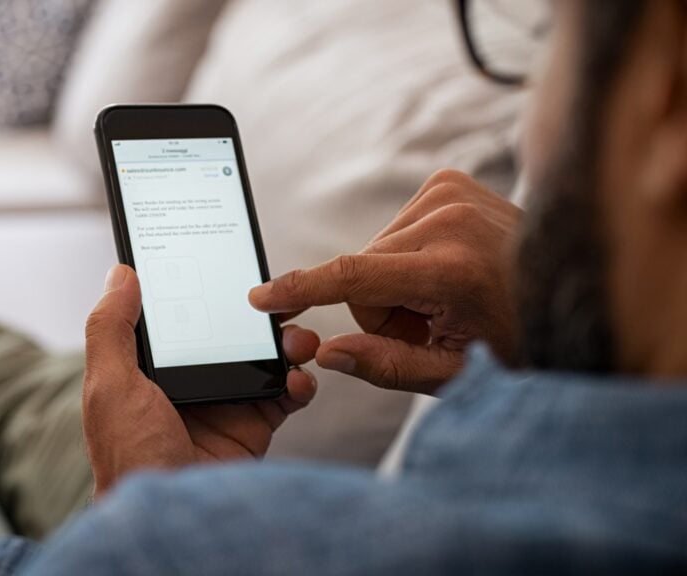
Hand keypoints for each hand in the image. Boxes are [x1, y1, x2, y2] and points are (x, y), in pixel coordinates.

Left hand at [83, 265, 318, 499]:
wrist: (172, 522)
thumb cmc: (129, 456)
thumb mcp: (110, 385)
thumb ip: (111, 328)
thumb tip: (121, 273)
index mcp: (151, 368)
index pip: (182, 315)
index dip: (204, 290)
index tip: (228, 264)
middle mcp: (190, 381)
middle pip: (231, 332)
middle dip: (259, 314)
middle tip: (280, 300)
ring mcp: (225, 403)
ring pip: (264, 358)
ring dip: (287, 343)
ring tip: (297, 339)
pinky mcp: (253, 427)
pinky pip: (285, 396)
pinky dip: (299, 383)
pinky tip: (298, 380)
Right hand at [250, 170, 521, 394]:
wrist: (574, 289)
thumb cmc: (520, 339)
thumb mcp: (455, 372)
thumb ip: (386, 365)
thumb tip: (326, 355)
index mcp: (453, 270)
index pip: (353, 277)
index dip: (300, 289)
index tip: (260, 296)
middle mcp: (450, 220)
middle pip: (361, 273)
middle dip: (381, 307)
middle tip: (431, 323)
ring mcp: (452, 192)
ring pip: (374, 252)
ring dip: (396, 281)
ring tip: (447, 296)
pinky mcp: (450, 181)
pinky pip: (393, 228)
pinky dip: (408, 255)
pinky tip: (447, 268)